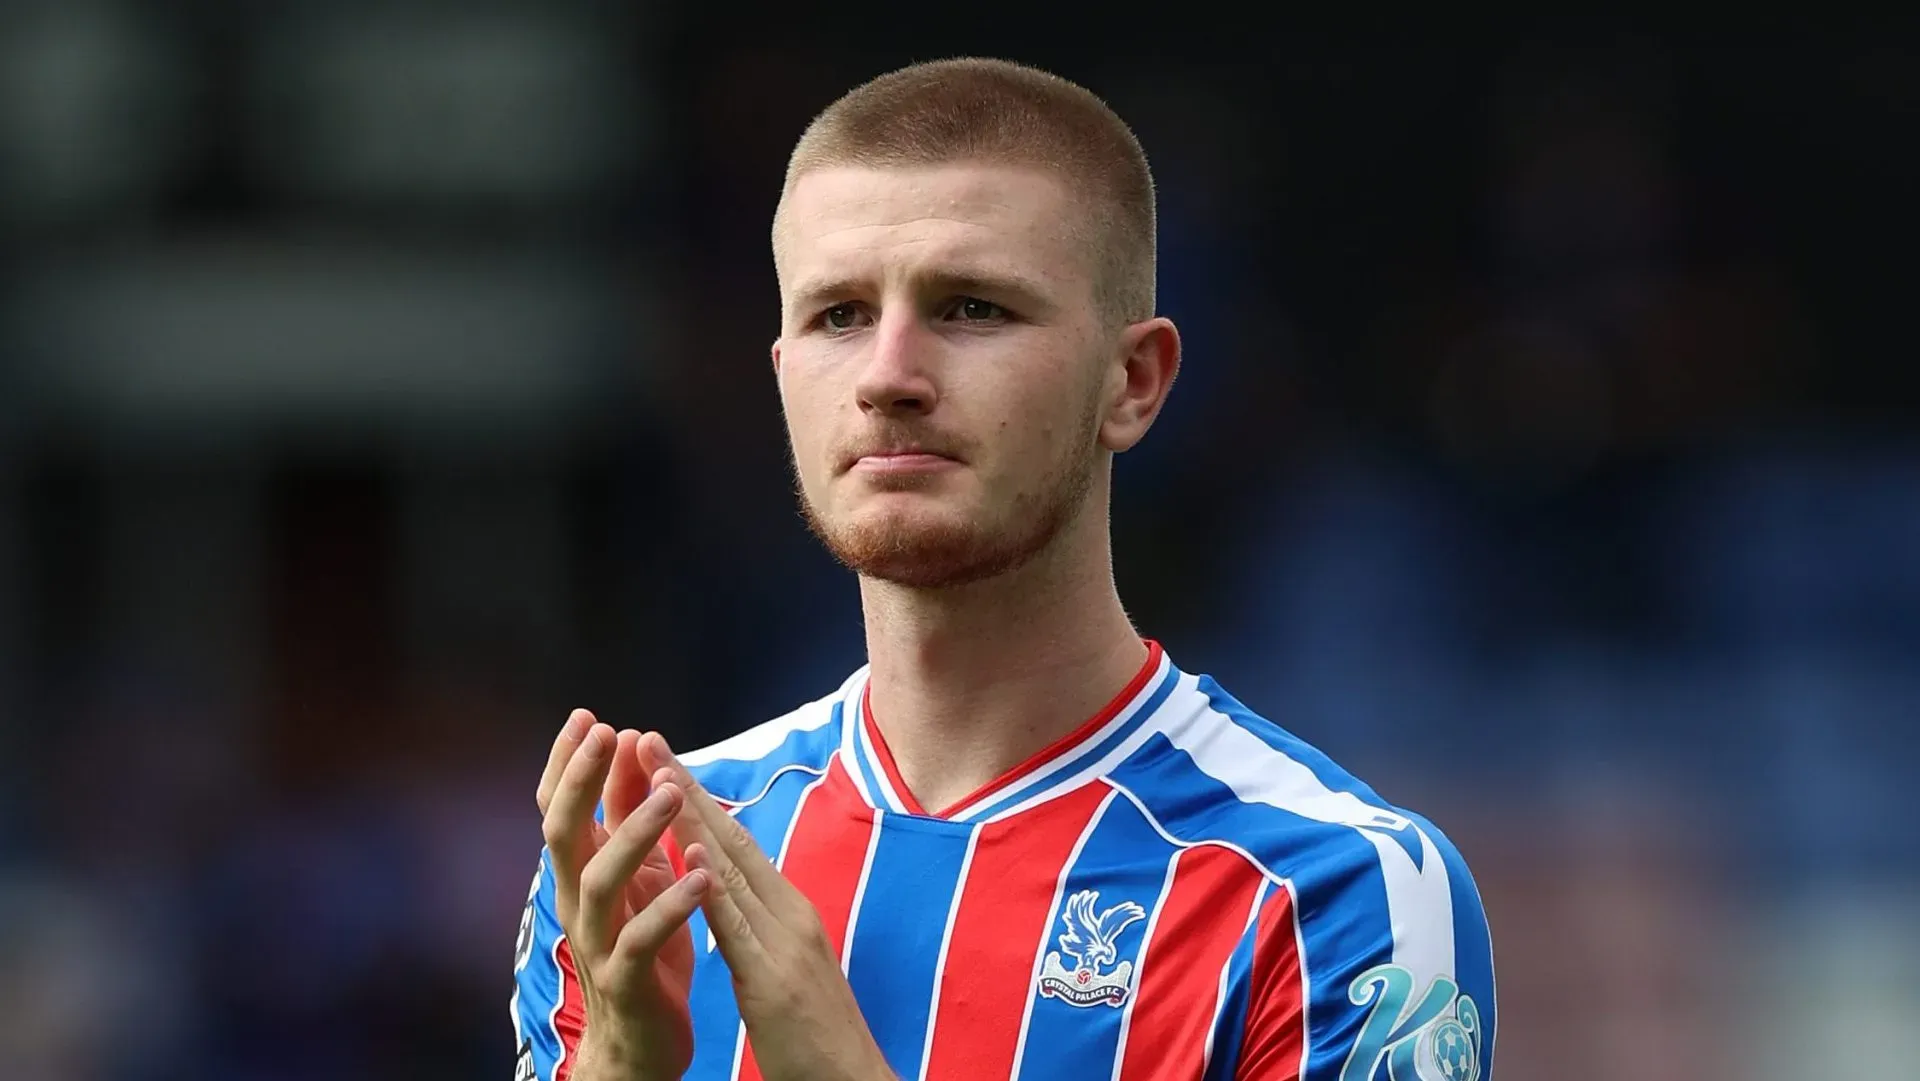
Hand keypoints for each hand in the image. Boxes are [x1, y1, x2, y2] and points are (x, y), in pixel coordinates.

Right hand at [538, 711, 711, 1080]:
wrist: (636, 1041)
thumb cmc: (641, 946)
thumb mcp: (636, 873)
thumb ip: (628, 815)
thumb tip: (628, 745)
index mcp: (581, 871)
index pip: (558, 807)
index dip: (568, 763)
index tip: (587, 715)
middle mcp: (577, 901)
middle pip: (564, 833)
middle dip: (583, 781)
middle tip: (608, 735)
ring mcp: (598, 941)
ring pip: (600, 881)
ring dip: (635, 833)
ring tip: (670, 794)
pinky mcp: (628, 979)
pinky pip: (642, 939)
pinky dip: (671, 904)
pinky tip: (702, 875)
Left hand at [641, 733, 897, 1080]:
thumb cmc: (817, 1037)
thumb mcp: (785, 968)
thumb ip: (760, 927)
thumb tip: (730, 894)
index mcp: (789, 913)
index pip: (735, 844)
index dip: (697, 798)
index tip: (660, 759)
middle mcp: (789, 915)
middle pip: (731, 840)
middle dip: (687, 789)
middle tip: (648, 740)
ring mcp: (784, 944)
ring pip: (731, 871)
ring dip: (691, 820)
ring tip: (659, 774)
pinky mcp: (774, 980)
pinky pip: (737, 927)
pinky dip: (712, 887)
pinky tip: (689, 856)